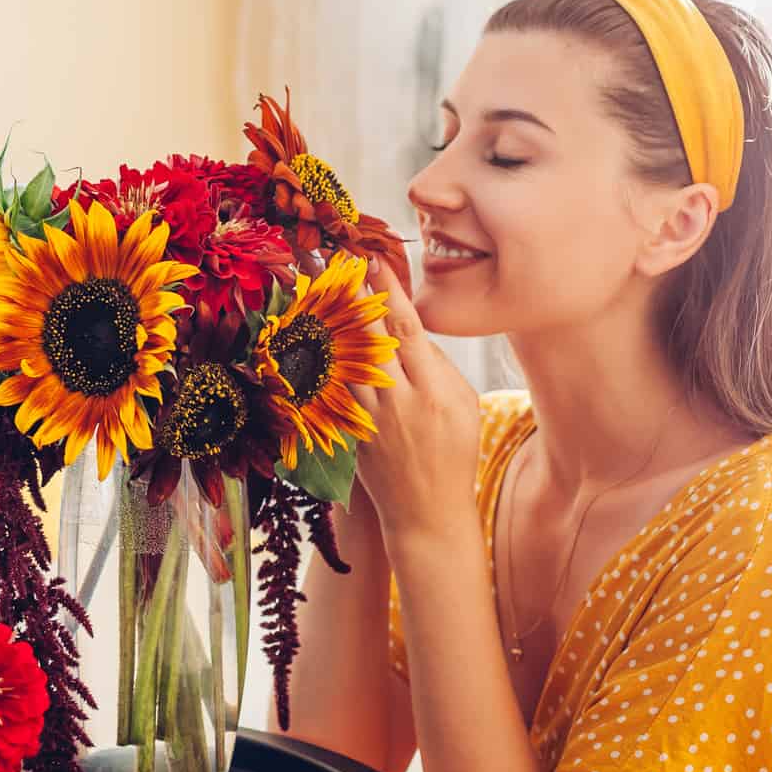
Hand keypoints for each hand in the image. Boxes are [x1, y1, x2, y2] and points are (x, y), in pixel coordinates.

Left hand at [343, 253, 481, 541]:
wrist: (426, 513)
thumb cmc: (454, 453)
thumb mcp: (465, 404)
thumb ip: (438, 364)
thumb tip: (409, 327)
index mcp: (435, 392)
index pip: (407, 329)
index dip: (388, 291)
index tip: (373, 260)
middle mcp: (398, 403)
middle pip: (366, 336)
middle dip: (350, 294)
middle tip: (334, 258)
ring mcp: (368, 419)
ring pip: (341, 358)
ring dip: (328, 320)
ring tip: (315, 285)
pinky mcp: (348, 432)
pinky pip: (330, 386)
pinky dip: (318, 357)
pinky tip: (307, 332)